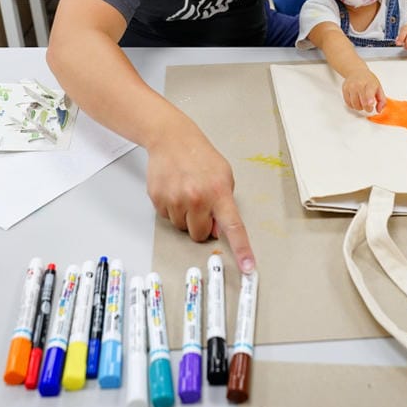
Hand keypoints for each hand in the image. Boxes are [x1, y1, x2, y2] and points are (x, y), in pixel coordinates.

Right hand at [146, 124, 255, 272]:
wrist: (172, 139)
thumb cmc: (200, 157)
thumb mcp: (224, 176)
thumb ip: (225, 204)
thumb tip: (218, 230)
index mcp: (219, 193)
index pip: (234, 227)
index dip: (242, 249)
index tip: (248, 267)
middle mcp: (197, 198)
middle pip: (200, 234)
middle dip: (201, 225)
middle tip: (200, 205)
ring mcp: (175, 199)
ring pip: (181, 227)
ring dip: (185, 216)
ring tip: (186, 192)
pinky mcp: (158, 199)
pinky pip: (166, 217)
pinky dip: (171, 208)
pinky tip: (174, 190)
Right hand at [343, 68, 385, 113]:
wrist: (356, 71)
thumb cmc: (368, 80)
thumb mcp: (379, 88)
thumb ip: (382, 100)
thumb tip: (379, 110)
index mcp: (370, 83)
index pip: (369, 92)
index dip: (370, 99)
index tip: (371, 103)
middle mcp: (359, 84)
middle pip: (363, 102)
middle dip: (367, 108)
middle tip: (369, 107)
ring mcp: (351, 87)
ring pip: (354, 104)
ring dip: (359, 108)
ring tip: (362, 103)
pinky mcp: (345, 89)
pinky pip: (348, 103)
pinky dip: (353, 105)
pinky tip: (356, 101)